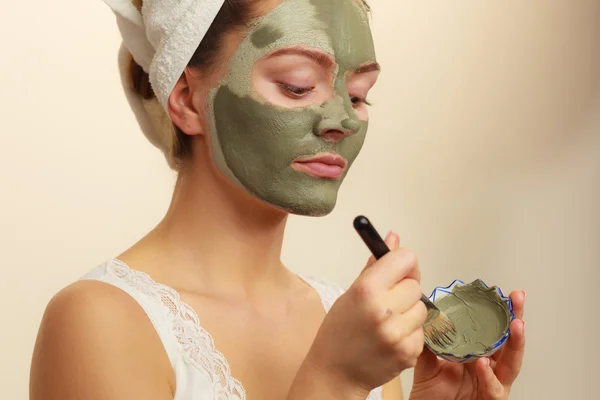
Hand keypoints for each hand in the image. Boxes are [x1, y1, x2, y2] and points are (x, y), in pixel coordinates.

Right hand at [304, 232, 426, 393]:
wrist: (336, 372)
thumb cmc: (340, 330)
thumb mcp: (352, 292)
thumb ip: (377, 265)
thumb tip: (394, 237)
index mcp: (367, 289)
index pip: (405, 259)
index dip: (402, 263)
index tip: (397, 270)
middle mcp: (383, 310)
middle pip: (415, 284)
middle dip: (405, 290)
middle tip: (387, 301)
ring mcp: (397, 333)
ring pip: (422, 308)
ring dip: (410, 312)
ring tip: (389, 322)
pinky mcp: (408, 352)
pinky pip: (422, 331)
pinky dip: (410, 333)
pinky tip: (392, 338)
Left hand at [409, 290, 525, 399]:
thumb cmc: (432, 395)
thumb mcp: (428, 364)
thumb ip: (430, 343)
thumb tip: (427, 317)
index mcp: (478, 355)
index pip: (492, 331)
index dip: (499, 313)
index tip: (501, 292)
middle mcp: (490, 369)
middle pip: (508, 342)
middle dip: (516, 320)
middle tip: (517, 299)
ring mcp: (493, 385)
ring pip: (511, 365)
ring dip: (515, 344)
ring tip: (515, 325)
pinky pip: (494, 389)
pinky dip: (489, 376)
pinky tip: (484, 363)